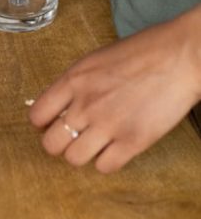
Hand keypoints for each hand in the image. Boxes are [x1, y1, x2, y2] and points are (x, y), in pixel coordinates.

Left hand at [28, 7, 200, 172]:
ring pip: (74, 159)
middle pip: (51, 144)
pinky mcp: (133, 141)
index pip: (37, 116)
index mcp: (73, 81)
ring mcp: (108, 125)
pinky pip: (104, 167)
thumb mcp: (96, 60)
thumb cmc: (143, 52)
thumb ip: (76, 83)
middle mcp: (85, 105)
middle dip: (59, 144)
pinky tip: (115, 149)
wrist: (181, 57)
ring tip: (96, 144)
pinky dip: (107, 162)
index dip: (43, 124)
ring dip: (82, 154)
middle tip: (73, 138)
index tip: (53, 124)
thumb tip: (61, 104)